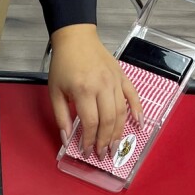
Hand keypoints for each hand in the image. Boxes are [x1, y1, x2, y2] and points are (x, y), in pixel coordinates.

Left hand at [48, 24, 142, 159]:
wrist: (76, 39)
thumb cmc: (63, 65)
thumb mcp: (54, 92)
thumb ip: (61, 117)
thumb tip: (67, 139)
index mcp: (83, 90)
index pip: (91, 123)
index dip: (90, 140)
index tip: (87, 151)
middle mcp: (102, 86)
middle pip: (108, 121)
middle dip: (106, 141)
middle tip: (103, 154)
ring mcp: (115, 81)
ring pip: (121, 112)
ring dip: (119, 132)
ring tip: (115, 147)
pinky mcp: (122, 77)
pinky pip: (133, 96)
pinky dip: (138, 111)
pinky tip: (139, 125)